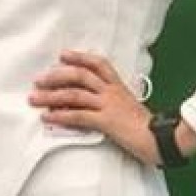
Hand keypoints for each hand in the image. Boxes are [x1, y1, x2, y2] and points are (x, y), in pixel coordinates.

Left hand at [29, 50, 158, 165]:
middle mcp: (112, 92)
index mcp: (119, 86)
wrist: (161, 140)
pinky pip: (78, 116)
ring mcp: (109, 105)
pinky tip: (48, 117)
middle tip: (39, 80)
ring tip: (34, 98)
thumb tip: (93, 100)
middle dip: (56, 76)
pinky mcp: (106, 122)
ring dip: (51, 96)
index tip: (63, 55)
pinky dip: (60, 116)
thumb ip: (113, 100)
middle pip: (80, 75)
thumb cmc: (146, 126)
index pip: (98, 63)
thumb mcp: (129, 106)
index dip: (79, 57)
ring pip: (74, 94)